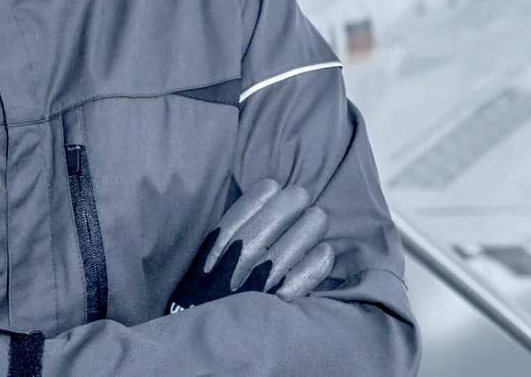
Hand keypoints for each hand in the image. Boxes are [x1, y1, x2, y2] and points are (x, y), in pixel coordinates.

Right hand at [166, 179, 335, 313]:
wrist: (207, 345)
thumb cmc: (209, 301)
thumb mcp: (204, 269)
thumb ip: (223, 245)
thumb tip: (255, 213)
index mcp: (210, 260)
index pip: (233, 222)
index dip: (254, 200)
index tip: (272, 185)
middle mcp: (230, 273)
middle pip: (260, 232)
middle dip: (284, 208)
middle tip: (302, 194)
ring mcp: (253, 293)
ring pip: (282, 255)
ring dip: (304, 232)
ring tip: (319, 216)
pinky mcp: (273, 312)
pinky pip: (297, 287)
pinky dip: (312, 268)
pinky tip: (326, 252)